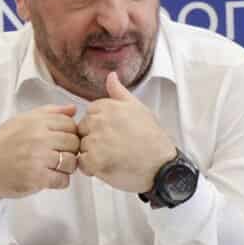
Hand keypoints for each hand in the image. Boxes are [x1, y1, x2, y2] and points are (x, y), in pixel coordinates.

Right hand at [0, 104, 80, 200]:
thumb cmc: (2, 145)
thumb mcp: (20, 121)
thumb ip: (48, 113)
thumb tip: (73, 109)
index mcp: (35, 122)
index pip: (70, 124)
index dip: (69, 133)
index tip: (60, 141)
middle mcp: (38, 138)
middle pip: (74, 143)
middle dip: (69, 150)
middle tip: (57, 156)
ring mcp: (38, 158)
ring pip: (71, 162)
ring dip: (66, 167)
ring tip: (53, 167)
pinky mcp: (37, 178)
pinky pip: (63, 180)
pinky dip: (59, 181)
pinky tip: (48, 178)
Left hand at [75, 72, 176, 192]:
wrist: (161, 166)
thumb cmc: (152, 139)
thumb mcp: (139, 108)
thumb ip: (120, 92)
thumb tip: (111, 75)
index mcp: (108, 106)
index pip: (90, 113)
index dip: (100, 126)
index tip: (114, 133)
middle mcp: (99, 120)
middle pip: (83, 129)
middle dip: (93, 139)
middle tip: (114, 147)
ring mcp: (95, 140)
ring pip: (81, 146)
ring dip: (92, 154)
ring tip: (113, 157)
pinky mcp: (94, 160)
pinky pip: (82, 163)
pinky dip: (91, 168)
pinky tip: (107, 167)